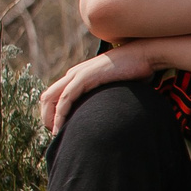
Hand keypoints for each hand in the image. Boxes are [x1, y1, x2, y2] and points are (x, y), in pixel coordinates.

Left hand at [36, 44, 157, 134]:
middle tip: (54, 134)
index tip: (58, 129)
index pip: (54, 96)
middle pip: (47, 97)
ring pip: (51, 98)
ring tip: (55, 134)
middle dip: (46, 117)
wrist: (144, 55)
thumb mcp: (114, 88)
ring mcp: (77, 75)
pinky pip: (65, 98)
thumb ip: (106, 98)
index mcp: (78, 77)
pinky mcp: (84, 77)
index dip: (51, 113)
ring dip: (50, 118)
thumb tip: (111, 115)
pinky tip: (60, 127)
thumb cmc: (134, 72)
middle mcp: (73, 75)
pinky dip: (60, 114)